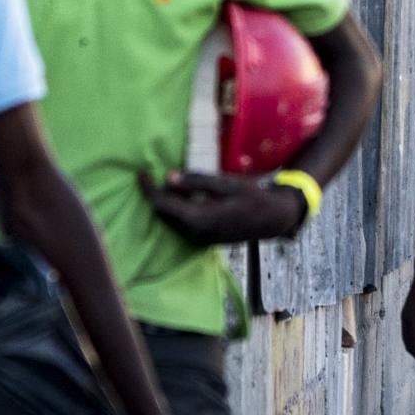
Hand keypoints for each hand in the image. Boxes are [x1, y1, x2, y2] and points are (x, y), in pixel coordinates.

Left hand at [141, 171, 305, 246]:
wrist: (273, 220)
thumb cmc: (253, 198)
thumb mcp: (227, 183)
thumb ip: (197, 181)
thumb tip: (168, 176)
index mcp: (199, 218)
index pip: (163, 205)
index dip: (149, 189)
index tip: (140, 174)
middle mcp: (196, 233)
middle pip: (164, 214)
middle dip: (156, 195)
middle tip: (152, 175)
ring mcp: (200, 239)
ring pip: (173, 221)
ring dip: (167, 203)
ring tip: (166, 183)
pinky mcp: (204, 240)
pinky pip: (183, 225)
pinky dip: (177, 210)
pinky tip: (183, 196)